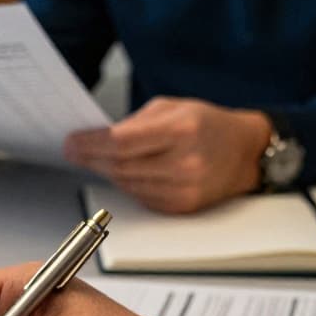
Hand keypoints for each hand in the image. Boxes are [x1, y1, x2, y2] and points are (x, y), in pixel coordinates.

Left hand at [64, 97, 271, 213]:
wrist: (244, 152)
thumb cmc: (207, 125)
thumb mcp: (173, 108)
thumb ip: (135, 123)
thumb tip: (96, 139)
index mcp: (182, 130)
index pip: (121, 142)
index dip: (90, 144)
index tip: (70, 143)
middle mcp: (184, 163)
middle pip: (120, 166)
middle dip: (91, 159)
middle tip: (74, 151)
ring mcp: (184, 188)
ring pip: (126, 184)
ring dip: (106, 171)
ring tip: (96, 159)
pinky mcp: (182, 206)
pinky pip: (140, 196)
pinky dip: (127, 184)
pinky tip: (125, 171)